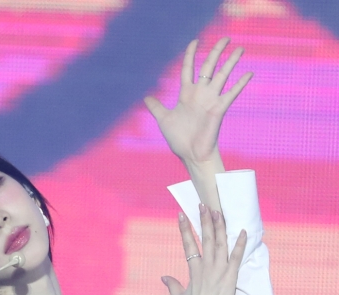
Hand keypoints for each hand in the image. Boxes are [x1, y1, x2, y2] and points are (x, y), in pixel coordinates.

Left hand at [144, 38, 252, 166]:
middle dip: (216, 51)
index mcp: (186, 94)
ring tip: (240, 49)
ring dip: (231, 61)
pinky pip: (231, 93)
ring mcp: (211, 100)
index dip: (191, 54)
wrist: (191, 155)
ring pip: (222, 75)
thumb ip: (157, 108)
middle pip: (209, 66)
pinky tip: (249, 73)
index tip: (195, 41)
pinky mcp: (219, 109)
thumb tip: (146, 98)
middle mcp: (200, 93)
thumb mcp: (164, 120)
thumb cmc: (179, 140)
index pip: (188, 68)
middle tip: (225, 38)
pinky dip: (240, 83)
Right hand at [161, 204, 246, 294]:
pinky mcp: (230, 279)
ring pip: (219, 244)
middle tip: (203, 204)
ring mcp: (218, 273)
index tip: (181, 214)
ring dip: (220, 227)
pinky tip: (241, 231)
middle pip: (205, 239)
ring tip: (218, 211)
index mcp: (193, 272)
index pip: (188, 245)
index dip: (185, 229)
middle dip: (204, 220)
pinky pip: (235, 257)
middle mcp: (205, 268)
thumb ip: (173, 286)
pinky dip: (239, 244)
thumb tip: (164, 277)